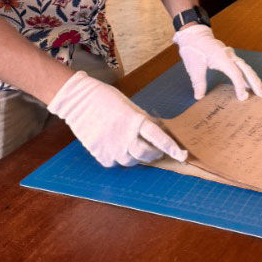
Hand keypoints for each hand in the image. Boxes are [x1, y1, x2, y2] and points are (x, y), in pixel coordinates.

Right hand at [48, 71, 186, 167]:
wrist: (78, 101)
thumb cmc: (106, 99)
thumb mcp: (130, 106)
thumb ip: (144, 121)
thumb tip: (159, 131)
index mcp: (135, 121)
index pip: (159, 138)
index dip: (172, 148)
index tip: (183, 156)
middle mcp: (125, 137)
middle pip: (147, 155)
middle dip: (154, 154)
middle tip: (155, 151)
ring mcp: (112, 148)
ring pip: (131, 162)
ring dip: (136, 156)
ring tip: (131, 144)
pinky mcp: (100, 155)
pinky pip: (115, 163)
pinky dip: (118, 157)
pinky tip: (114, 146)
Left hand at [173, 24, 261, 100]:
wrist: (194, 35)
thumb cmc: (193, 49)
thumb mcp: (193, 67)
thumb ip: (198, 83)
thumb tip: (199, 97)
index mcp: (222, 57)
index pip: (235, 74)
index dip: (240, 86)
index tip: (243, 98)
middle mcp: (230, 56)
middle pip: (247, 70)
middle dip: (256, 83)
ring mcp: (232, 56)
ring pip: (247, 69)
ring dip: (255, 80)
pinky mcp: (231, 58)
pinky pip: (243, 68)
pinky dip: (250, 76)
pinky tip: (254, 84)